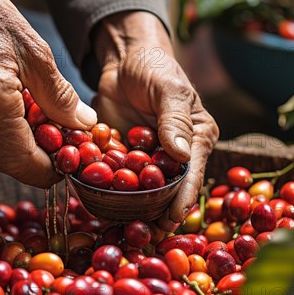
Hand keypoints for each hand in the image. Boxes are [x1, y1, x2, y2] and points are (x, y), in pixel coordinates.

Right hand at [0, 0, 96, 187]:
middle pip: (4, 162)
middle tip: (59, 156)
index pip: (20, 159)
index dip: (45, 171)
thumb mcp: (35, 51)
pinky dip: (2, 136)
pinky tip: (18, 119)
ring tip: (43, 135)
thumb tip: (83, 124)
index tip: (65, 169)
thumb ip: (59, 95)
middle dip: (34, 165)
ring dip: (18, 151)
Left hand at [92, 11, 218, 231]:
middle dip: (157, 214)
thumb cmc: (155, 67)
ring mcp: (144, 158)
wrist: (124, 58)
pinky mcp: (120, 156)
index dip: (182, 198)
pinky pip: (113, 177)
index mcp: (195, 140)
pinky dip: (106, 191)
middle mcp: (172, 155)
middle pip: (167, 191)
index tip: (171, 219)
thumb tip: (181, 156)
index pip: (192, 174)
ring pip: (139, 191)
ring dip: (131, 210)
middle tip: (145, 236)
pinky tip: (98, 208)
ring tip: (123, 231)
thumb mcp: (169, 89)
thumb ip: (174, 119)